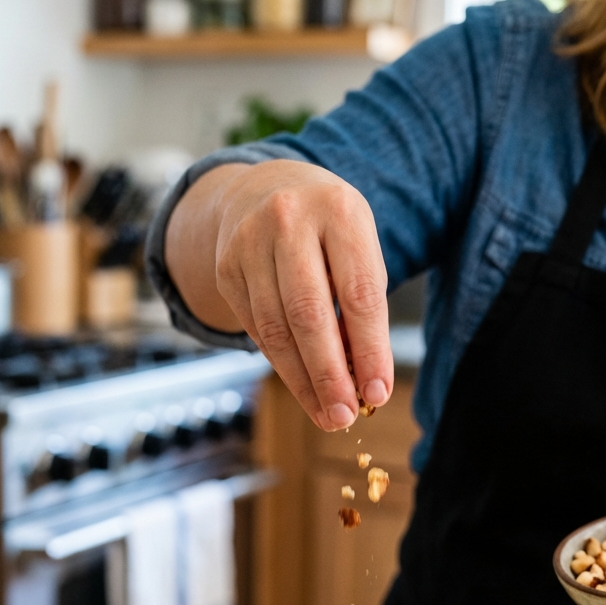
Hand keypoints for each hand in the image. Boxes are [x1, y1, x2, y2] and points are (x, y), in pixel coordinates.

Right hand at [166, 158, 392, 430]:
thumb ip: (363, 305)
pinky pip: (256, 328)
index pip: (357, 293)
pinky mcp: (226, 268)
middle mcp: (289, 221)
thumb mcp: (359, 246)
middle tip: (344, 417)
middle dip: (329, 374)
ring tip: (326, 414)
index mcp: (339, 210)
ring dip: (302, 380)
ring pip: (276, 327)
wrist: (268, 187)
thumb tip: (365, 382)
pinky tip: (302, 388)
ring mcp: (249, 243)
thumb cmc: (330, 228)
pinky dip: (281, 364)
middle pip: (309, 313)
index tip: (379, 393)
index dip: (369, 349)